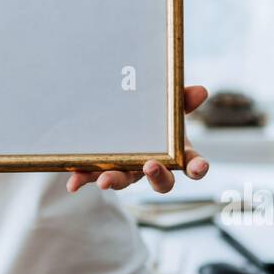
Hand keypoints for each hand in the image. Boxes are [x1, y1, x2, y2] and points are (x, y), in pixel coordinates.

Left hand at [67, 85, 210, 193]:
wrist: (120, 115)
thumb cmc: (153, 115)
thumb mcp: (168, 105)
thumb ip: (182, 99)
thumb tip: (200, 90)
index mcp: (175, 153)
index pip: (192, 164)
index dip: (197, 167)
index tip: (200, 167)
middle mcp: (153, 167)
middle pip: (162, 182)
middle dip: (157, 175)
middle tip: (150, 165)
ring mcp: (128, 171)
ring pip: (125, 181)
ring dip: (115, 181)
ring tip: (104, 182)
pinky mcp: (103, 170)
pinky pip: (94, 177)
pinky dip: (83, 179)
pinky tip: (73, 182)